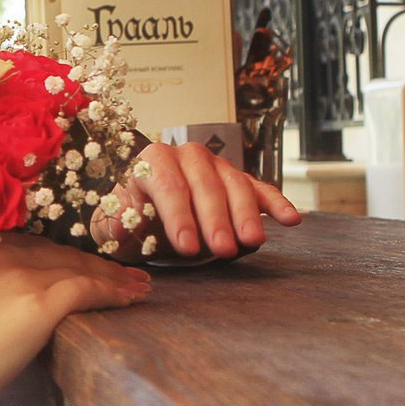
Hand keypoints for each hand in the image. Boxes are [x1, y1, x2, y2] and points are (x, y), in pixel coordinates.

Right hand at [0, 237, 149, 405]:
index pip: (21, 245)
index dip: (49, 255)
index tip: (67, 263)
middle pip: (52, 252)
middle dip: (84, 261)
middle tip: (113, 271)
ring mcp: (19, 274)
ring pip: (76, 266)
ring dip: (109, 276)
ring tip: (135, 284)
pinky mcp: (39, 302)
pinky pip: (88, 288)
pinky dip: (114, 290)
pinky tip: (134, 296)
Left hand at [95, 141, 302, 259]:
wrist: (142, 209)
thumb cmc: (129, 217)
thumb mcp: (114, 223)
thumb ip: (117, 222)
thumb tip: (122, 225)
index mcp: (151, 160)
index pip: (168, 184)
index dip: (178, 215)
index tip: (186, 246)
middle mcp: (187, 156)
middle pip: (206, 185)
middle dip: (215, 218)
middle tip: (223, 249)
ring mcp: (217, 166)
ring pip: (235, 185)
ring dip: (245, 214)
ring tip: (252, 242)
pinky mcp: (239, 181)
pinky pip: (260, 189)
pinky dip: (276, 203)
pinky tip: (290, 219)